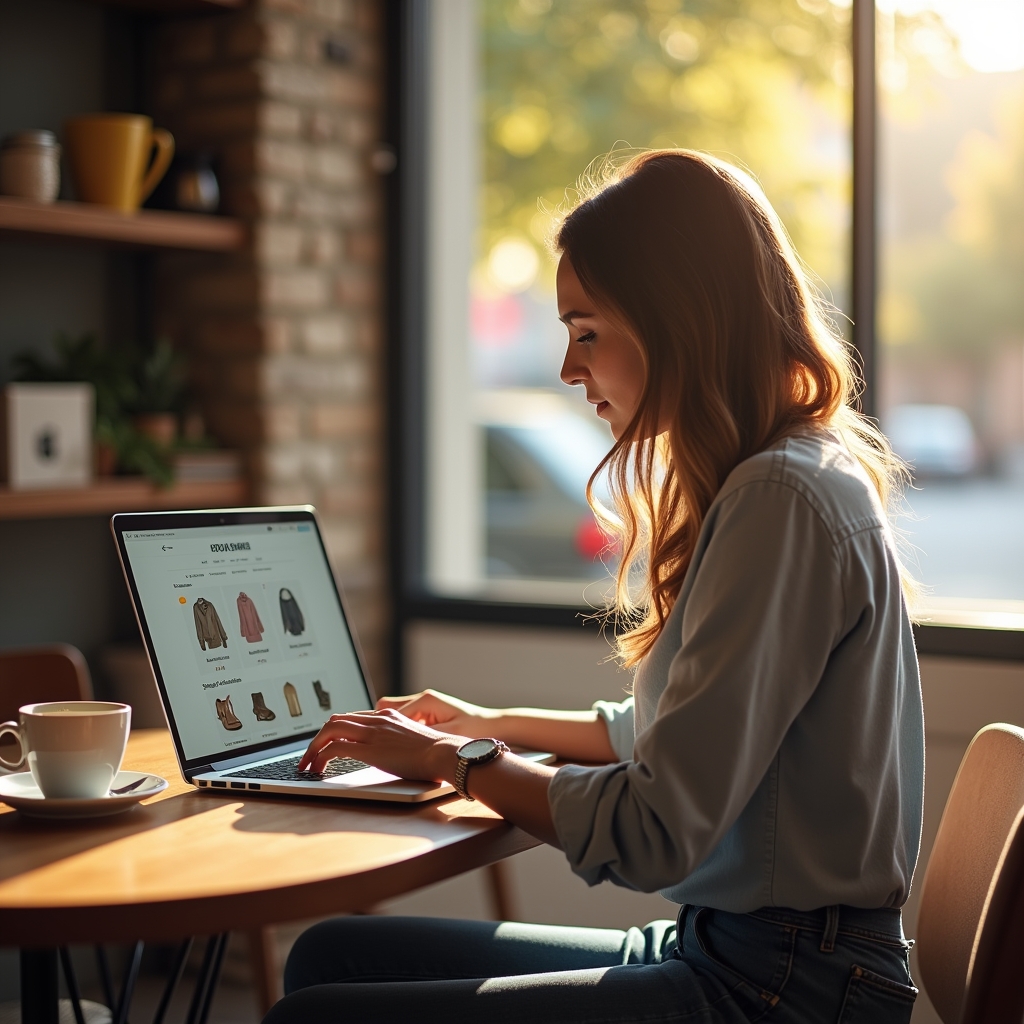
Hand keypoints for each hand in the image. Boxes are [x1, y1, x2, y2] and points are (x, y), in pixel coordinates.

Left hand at [297, 707, 462, 781]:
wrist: (445, 753)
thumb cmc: (437, 753)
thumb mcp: (414, 741)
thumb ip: (400, 742)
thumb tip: (396, 755)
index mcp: (388, 716)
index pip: (352, 717)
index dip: (335, 730)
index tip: (327, 744)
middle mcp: (377, 720)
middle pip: (335, 720)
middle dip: (318, 738)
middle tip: (310, 755)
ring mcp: (372, 733)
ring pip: (329, 730)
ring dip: (314, 747)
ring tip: (308, 764)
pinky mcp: (369, 749)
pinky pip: (335, 748)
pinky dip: (321, 757)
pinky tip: (318, 769)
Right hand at [375, 690, 497, 736]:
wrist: (492, 725)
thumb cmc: (473, 729)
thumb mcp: (447, 735)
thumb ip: (422, 736)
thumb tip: (400, 741)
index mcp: (425, 701)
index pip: (389, 713)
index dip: (378, 730)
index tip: (367, 743)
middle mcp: (422, 699)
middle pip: (385, 708)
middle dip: (376, 725)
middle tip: (369, 744)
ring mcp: (423, 705)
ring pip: (392, 713)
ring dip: (386, 727)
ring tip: (382, 747)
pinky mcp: (427, 712)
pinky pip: (403, 718)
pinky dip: (396, 729)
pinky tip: (398, 745)